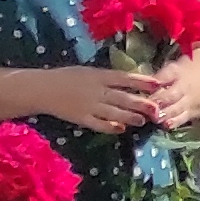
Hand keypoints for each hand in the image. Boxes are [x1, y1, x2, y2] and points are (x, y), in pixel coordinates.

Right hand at [47, 65, 166, 133]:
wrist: (41, 89)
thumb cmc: (66, 77)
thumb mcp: (88, 71)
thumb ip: (107, 77)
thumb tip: (130, 80)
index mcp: (99, 75)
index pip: (125, 78)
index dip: (142, 81)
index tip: (158, 84)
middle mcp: (97, 90)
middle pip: (123, 97)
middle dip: (142, 103)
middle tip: (157, 109)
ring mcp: (89, 105)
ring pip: (115, 112)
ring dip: (130, 117)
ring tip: (143, 120)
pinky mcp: (81, 118)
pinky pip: (99, 124)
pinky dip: (111, 127)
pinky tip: (121, 129)